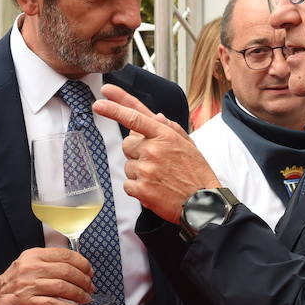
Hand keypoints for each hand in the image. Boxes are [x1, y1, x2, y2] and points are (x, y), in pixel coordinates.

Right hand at [0, 247, 93, 304]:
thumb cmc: (15, 283)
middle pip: (67, 271)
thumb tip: (77, 266)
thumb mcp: (28, 264)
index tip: (89, 271)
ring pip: (63, 288)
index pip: (64, 255)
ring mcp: (28, 285)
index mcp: (33, 255)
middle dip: (84, 280)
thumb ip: (49, 262)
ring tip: (85, 299)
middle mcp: (31, 268)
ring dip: (79, 294)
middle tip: (90, 287)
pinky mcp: (28, 303)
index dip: (82, 263)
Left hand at [91, 85, 219, 222]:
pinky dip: (137, 188)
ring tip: (159, 178)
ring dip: (138, 172)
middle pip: (127, 144)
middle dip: (136, 151)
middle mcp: (153, 150)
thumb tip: (156, 116)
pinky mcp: (141, 189)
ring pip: (127, 166)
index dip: (114, 108)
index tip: (100, 101)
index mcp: (165, 136)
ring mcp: (146, 169)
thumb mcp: (188, 144)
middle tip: (155, 162)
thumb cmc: (197, 174)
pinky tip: (154, 189)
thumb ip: (170, 128)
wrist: (204, 203)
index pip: (134, 117)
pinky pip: (127, 184)